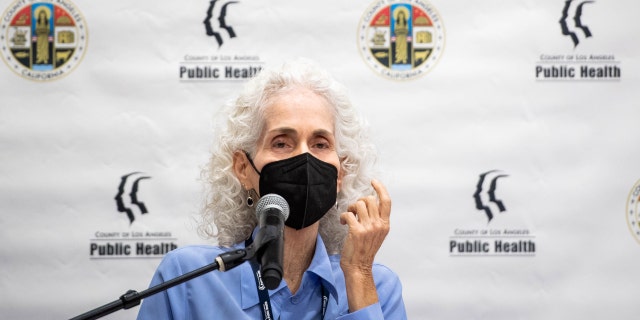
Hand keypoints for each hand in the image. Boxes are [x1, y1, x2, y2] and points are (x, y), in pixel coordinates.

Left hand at [339, 179, 390, 310]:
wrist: (359, 267)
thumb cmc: (365, 250)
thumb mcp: (376, 234)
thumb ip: (376, 219)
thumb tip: (368, 203)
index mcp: (385, 224)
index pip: (386, 201)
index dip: (381, 188)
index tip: (374, 182)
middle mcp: (379, 225)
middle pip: (369, 199)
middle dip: (359, 201)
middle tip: (354, 209)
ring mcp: (368, 228)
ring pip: (358, 204)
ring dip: (350, 207)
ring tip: (348, 216)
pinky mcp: (357, 231)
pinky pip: (348, 213)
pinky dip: (343, 216)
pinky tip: (343, 222)